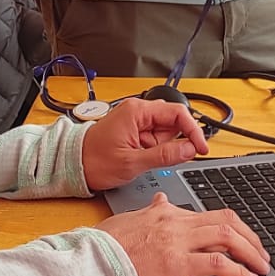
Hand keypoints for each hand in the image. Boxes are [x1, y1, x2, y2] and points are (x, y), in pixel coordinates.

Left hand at [79, 98, 208, 191]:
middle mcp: (138, 111)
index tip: (201, 148)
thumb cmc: (94, 160)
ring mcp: (136, 120)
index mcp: (138, 112)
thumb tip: (190, 149)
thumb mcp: (134, 162)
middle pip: (173, 121)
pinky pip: (155, 137)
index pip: (178, 113)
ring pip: (165, 131)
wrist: (73, 165)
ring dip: (163, 147)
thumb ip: (165, 155)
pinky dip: (155, 149)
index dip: (193, 130)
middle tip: (166, 159)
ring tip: (144, 159)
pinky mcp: (134, 130)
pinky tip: (142, 157)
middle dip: (175, 141)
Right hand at [100, 193, 270, 275]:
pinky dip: (239, 271)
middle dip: (249, 237)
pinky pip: (218, 264)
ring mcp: (177, 241)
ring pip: (227, 237)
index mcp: (165, 212)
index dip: (231, 227)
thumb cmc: (103, 248)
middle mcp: (175, 222)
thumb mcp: (128, 220)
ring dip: (250, 253)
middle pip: (226, 221)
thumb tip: (160, 201)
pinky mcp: (177, 264)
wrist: (90, 263)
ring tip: (261, 267)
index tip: (241, 239)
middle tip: (260, 252)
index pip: (208, 214)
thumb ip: (149, 211)